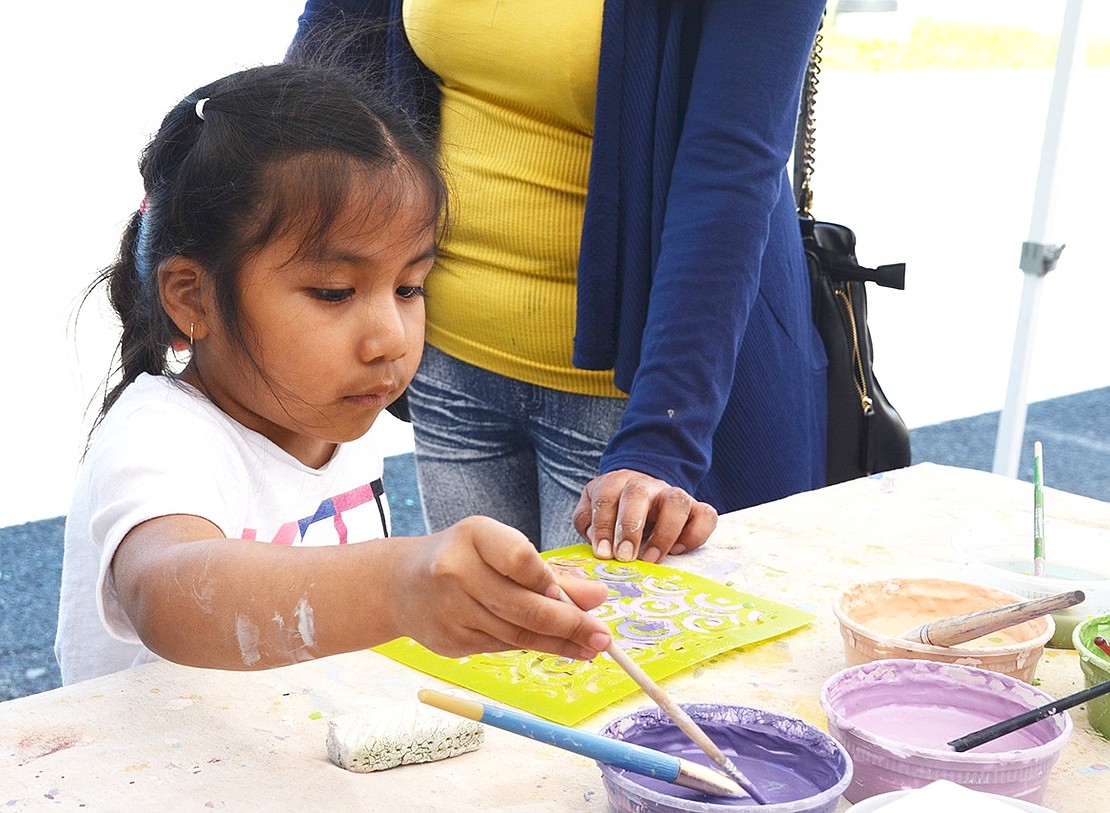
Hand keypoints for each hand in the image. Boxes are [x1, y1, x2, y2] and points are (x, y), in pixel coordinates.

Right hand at [393, 516, 611, 659]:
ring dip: (559, 645)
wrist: (402, 583)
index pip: (521, 559)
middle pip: (523, 606)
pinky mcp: (449, 641)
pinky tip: (555, 647)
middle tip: (603, 637)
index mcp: (472, 535)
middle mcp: (454, 571)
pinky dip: (531, 648)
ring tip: (590, 648)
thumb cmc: (466, 558)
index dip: (553, 582)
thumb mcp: (502, 549)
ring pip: (516, 634)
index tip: (586, 598)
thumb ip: (552, 573)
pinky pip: (501, 647)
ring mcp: (449, 610)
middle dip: (571, 626)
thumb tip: (598, 598)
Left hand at [572, 469, 716, 562]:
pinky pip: (706, 515)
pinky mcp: (696, 508)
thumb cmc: (613, 508)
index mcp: (615, 483)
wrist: (642, 490)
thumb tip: (598, 542)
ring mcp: (672, 495)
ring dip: (664, 533)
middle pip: (639, 494)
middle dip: (630, 527)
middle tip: (625, 556)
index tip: (603, 554)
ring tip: (651, 559)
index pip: (606, 498)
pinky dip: (695, 535)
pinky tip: (678, 550)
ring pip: (676, 502)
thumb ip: (587, 523)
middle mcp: (645, 485)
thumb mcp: (591, 510)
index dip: (604, 526)